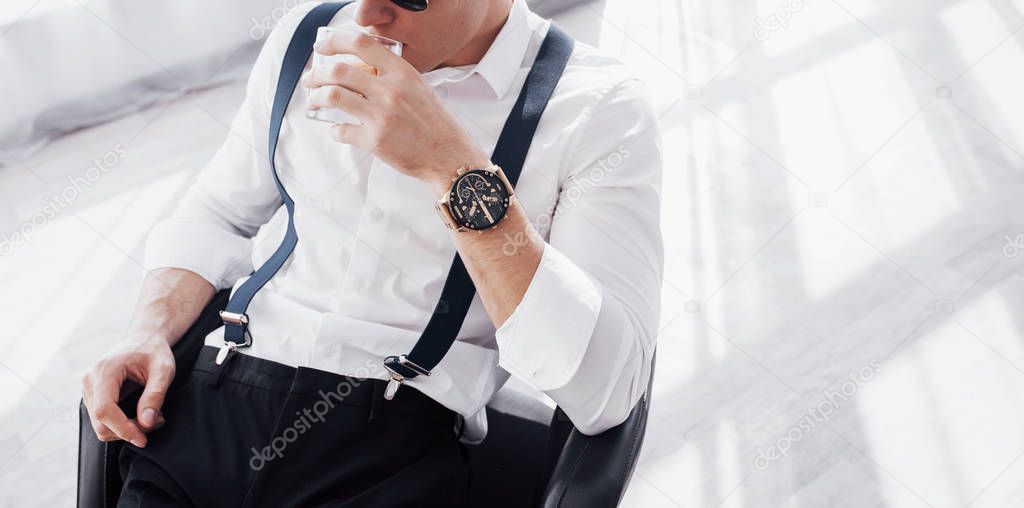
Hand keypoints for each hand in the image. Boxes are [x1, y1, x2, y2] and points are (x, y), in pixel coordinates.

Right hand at [81, 336, 172, 446]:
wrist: (144, 338)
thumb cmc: (154, 350)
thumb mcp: (164, 370)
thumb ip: (155, 395)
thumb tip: (147, 423)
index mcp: (104, 370)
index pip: (104, 410)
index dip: (123, 429)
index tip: (143, 439)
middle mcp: (89, 379)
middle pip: (99, 422)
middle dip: (127, 431)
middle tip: (156, 421)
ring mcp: (87, 387)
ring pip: (99, 424)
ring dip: (125, 429)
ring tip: (152, 416)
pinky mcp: (92, 394)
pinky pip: (101, 419)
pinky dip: (120, 424)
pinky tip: (139, 415)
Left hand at [300, 30, 490, 195]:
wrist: (449, 155)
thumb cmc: (437, 124)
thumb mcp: (420, 88)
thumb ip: (393, 77)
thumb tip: (362, 72)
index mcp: (402, 73)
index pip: (362, 44)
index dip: (335, 42)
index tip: (323, 47)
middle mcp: (390, 91)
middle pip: (339, 70)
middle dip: (317, 74)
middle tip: (311, 79)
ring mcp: (381, 116)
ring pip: (333, 96)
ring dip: (316, 97)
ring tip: (314, 100)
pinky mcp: (375, 140)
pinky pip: (342, 131)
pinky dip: (334, 130)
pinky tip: (337, 129)